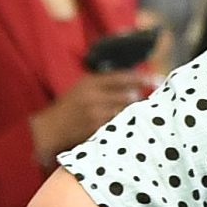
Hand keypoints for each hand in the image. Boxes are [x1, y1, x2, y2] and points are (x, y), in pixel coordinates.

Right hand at [31, 70, 146, 166]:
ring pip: (126, 112)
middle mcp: (93, 95)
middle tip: (149, 103)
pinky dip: (125, 126)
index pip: (123, 76)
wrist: (48, 130)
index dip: (143, 77)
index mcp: (90, 82)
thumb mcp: (82, 89)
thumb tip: (133, 85)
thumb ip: (104, 85)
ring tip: (140, 117)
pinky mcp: (96, 130)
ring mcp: (95, 114)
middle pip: (129, 95)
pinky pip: (118, 126)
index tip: (158, 79)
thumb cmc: (68, 109)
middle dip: (140, 99)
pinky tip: (128, 128)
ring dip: (134, 114)